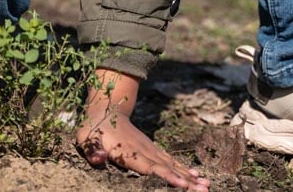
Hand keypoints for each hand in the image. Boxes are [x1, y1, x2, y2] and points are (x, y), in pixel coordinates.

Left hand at [75, 70, 208, 190]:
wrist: (106, 109)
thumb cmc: (94, 128)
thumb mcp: (86, 138)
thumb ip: (92, 149)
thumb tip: (97, 159)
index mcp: (129, 152)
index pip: (150, 167)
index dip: (166, 176)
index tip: (183, 185)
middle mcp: (144, 151)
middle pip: (168, 168)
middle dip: (186, 181)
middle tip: (204, 191)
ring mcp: (150, 149)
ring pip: (173, 165)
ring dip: (189, 177)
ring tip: (206, 186)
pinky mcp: (152, 149)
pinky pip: (170, 161)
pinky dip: (183, 169)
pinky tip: (196, 176)